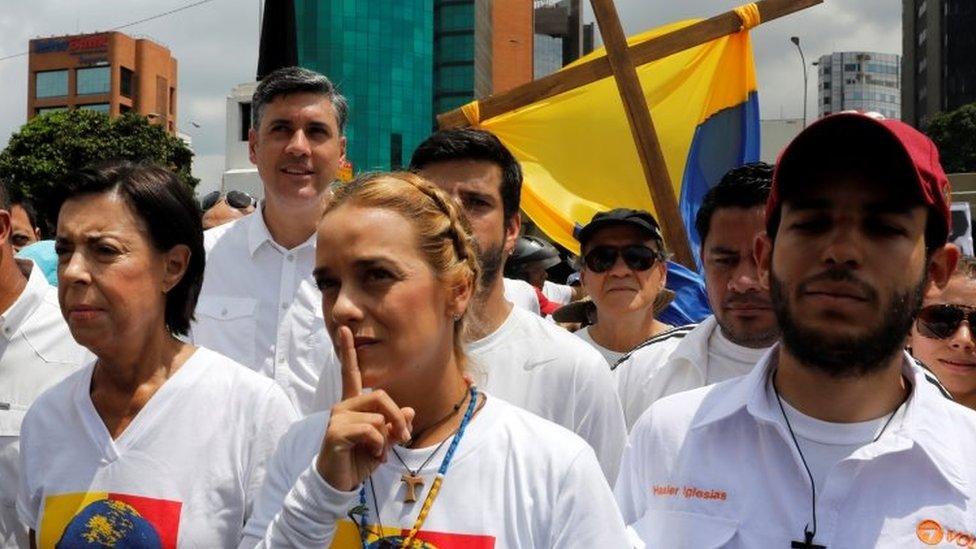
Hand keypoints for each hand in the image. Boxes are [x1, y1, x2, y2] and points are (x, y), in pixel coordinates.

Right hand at [316, 326, 414, 491]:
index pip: (351, 374)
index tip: (344, 330)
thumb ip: (395, 425)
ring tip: (379, 453)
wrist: (340, 483)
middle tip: (404, 436)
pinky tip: (372, 455)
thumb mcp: (384, 443)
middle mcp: (342, 406)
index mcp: (353, 405)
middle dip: (398, 417)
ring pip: (377, 417)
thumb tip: (409, 410)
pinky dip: (379, 446)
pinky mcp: (335, 432)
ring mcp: (337, 418)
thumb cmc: (359, 460)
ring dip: (386, 438)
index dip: (348, 351)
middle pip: (380, 396)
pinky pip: (370, 431)